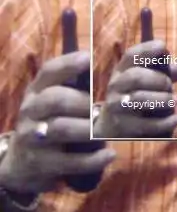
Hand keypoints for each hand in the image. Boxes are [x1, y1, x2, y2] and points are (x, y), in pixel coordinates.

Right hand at [0, 52, 115, 194]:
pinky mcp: (40, 163)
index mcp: (36, 91)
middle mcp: (30, 111)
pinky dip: (93, 159)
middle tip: (97, 110)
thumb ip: (74, 84)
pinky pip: (70, 160)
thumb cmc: (52, 121)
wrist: (23, 163)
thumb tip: (96, 62)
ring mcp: (32, 138)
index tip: (88, 58)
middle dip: (83, 103)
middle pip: (57, 99)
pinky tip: (109, 154)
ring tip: (103, 133)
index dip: (68, 64)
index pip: (48, 72)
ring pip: (62, 129)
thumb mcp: (55, 100)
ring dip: (89, 130)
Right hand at [93, 41, 176, 137]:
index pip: (132, 55)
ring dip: (163, 99)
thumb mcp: (150, 79)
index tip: (163, 48)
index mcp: (123, 69)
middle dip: (159, 80)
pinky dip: (165, 122)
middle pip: (136, 77)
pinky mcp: (123, 127)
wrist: (113, 124)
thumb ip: (169, 71)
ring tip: (175, 101)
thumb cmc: (139, 93)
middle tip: (170, 86)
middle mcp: (116, 85)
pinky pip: (146, 124)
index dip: (148, 49)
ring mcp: (116, 106)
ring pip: (140, 99)